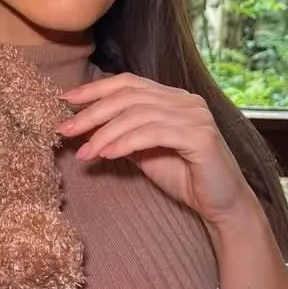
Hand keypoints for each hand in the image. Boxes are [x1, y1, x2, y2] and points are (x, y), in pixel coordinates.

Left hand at [57, 73, 251, 225]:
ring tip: (84, 152)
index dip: (95, 89)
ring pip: (137, 114)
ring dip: (104, 133)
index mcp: (173, 98)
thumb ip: (123, 135)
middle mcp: (186, 101)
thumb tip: (86, 127)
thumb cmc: (184, 178)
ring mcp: (196, 116)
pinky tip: (106, 155)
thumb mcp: (145, 152)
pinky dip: (125, 142)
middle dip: (92, 112)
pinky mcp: (200, 136)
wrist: (221, 206)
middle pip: (129, 96)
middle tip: (65, 130)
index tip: (66, 100)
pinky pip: (152, 133)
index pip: (128, 82)